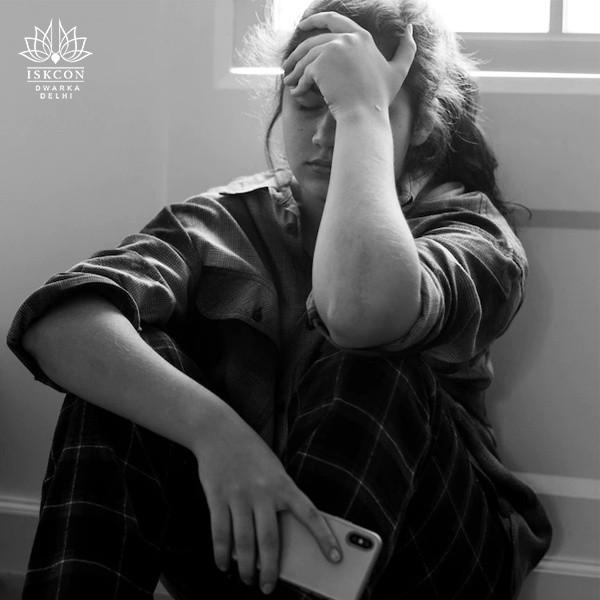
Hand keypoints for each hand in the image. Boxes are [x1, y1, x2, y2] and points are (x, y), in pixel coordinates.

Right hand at [192, 405, 341, 594]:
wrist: (219, 430)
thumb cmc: (251, 453)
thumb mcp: (274, 470)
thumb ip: (278, 500)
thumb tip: (273, 542)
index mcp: (283, 483)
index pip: (310, 514)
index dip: (324, 538)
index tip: (336, 558)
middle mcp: (262, 491)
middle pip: (270, 540)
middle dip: (270, 570)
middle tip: (267, 588)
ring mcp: (238, 495)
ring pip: (244, 542)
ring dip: (246, 567)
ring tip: (246, 580)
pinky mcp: (217, 496)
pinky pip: (220, 533)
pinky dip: (221, 553)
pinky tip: (223, 564)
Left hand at [282, 12, 415, 119]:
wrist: (365, 114)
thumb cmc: (380, 97)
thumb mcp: (399, 70)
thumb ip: (406, 49)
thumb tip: (412, 29)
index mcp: (361, 36)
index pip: (333, 20)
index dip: (315, 20)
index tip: (302, 26)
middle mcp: (346, 39)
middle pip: (312, 41)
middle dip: (296, 53)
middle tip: (287, 64)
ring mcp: (332, 50)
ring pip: (305, 58)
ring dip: (294, 71)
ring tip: (289, 82)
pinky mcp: (319, 65)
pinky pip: (303, 74)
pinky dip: (298, 84)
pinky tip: (296, 93)